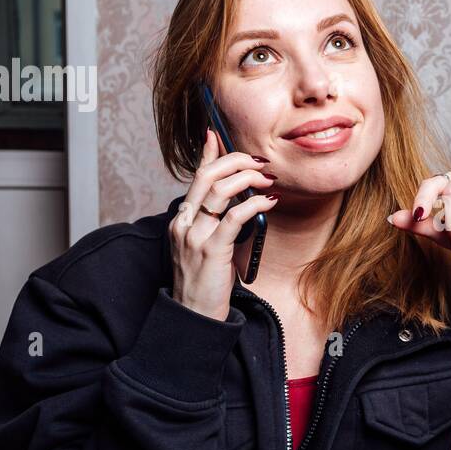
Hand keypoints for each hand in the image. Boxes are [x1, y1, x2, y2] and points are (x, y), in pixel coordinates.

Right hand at [169, 129, 278, 320]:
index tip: (217, 134)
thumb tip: (240, 201)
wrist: (194, 315)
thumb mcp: (206, 246)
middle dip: (236, 161)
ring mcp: (195, 236)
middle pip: (207, 176)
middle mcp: (184, 224)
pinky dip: (254, 204)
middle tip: (259, 161)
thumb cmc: (205, 282)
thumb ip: (216, 223)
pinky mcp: (211, 250)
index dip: (208, 154)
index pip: (195, 178)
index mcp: (181, 220)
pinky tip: (268, 201)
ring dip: (248, 178)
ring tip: (268, 179)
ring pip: (220, 190)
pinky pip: (234, 216)